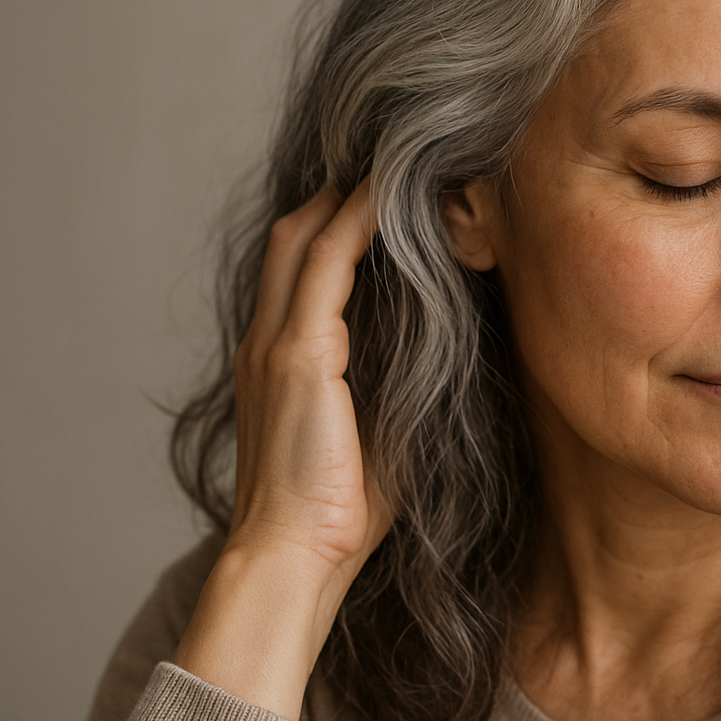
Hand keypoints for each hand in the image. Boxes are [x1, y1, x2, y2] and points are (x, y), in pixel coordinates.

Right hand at [174, 181, 390, 719]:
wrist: (293, 557)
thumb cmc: (342, 510)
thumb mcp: (379, 430)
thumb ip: (399, 385)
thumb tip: (452, 355)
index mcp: (280, 358)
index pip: (300, 267)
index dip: (334, 223)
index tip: (386, 196)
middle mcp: (267, 339)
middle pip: (293, 235)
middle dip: (336, 193)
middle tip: (394, 162)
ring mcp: (275, 343)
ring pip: (304, 237)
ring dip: (349, 196)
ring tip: (397, 163)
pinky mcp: (296, 355)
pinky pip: (325, 266)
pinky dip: (355, 225)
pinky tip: (388, 199)